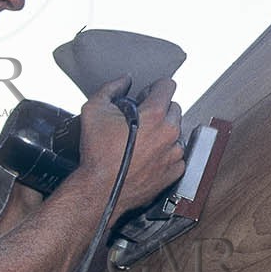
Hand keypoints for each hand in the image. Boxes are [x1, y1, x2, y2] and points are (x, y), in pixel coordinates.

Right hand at [76, 76, 184, 215]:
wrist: (100, 190)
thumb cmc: (97, 154)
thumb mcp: (94, 110)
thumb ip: (111, 89)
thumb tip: (123, 81)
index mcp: (155, 115)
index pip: (168, 86)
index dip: (154, 88)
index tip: (145, 96)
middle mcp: (169, 133)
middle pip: (174, 108)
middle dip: (159, 109)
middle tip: (141, 118)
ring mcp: (174, 153)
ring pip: (177, 132)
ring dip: (163, 131)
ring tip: (143, 139)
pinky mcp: (175, 171)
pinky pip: (177, 154)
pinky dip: (166, 152)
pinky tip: (148, 155)